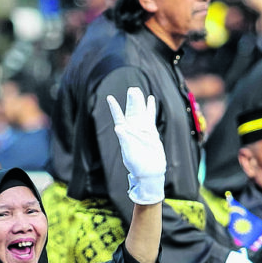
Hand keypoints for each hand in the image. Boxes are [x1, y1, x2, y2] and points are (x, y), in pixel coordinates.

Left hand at [106, 86, 166, 205]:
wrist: (149, 172)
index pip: (119, 118)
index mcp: (125, 134)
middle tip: (132, 89)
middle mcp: (133, 130)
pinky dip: (150, 108)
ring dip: (139, 102)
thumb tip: (118, 127)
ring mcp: (142, 130)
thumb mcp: (128, 153)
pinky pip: (150, 117)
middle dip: (131, 100)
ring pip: (141, 112)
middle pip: (131, 111)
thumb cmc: (137, 165)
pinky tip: (150, 99)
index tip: (110, 98)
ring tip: (137, 91)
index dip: (115, 108)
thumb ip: (124, 140)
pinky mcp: (151, 132)